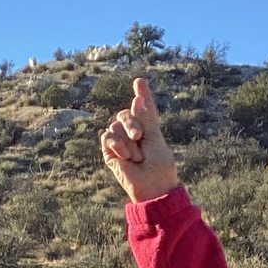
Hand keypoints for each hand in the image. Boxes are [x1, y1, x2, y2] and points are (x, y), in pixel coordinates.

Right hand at [100, 78, 181, 203]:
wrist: (151, 186)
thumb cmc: (160, 166)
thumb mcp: (155, 138)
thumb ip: (146, 118)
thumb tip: (136, 98)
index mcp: (149, 128)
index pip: (144, 108)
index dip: (142, 95)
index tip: (139, 81)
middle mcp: (133, 132)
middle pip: (126, 113)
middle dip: (132, 123)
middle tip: (139, 137)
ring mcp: (121, 141)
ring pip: (116, 124)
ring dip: (127, 141)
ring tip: (136, 157)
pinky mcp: (110, 151)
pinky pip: (107, 136)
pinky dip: (117, 144)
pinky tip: (125, 155)